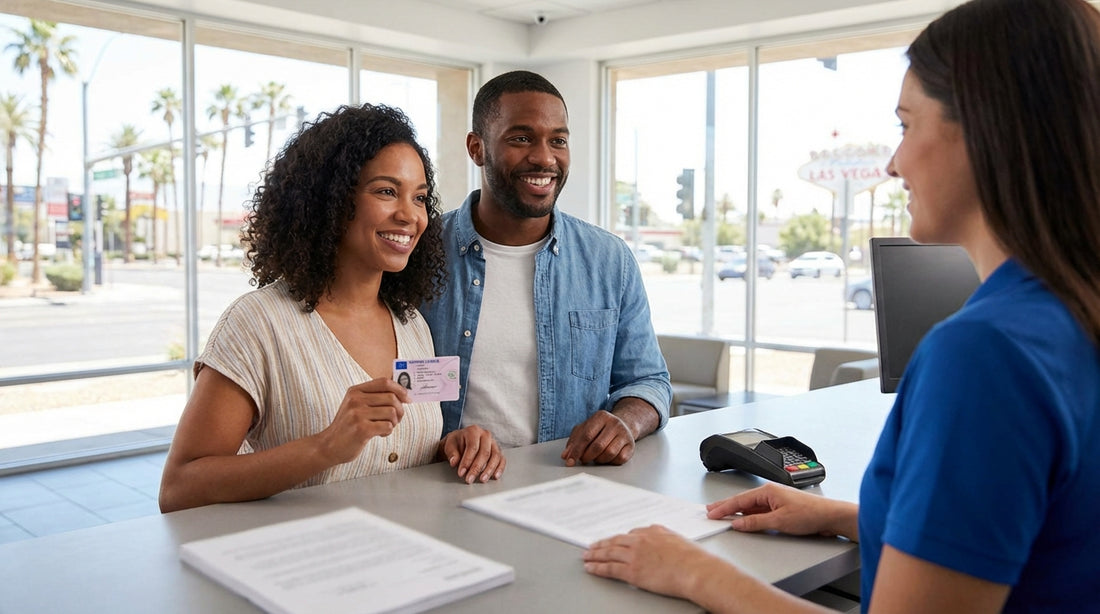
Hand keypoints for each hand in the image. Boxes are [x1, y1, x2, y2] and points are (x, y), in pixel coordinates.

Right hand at [315, 378, 406, 464]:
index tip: (407, 399)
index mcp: (355, 391)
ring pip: (392, 412)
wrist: (329, 446)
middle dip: (400, 410)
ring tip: (385, 428)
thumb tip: (402, 394)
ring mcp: (357, 414)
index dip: (400, 389)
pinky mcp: (362, 429)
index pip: (384, 382)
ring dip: (394, 422)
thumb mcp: (355, 406)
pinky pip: (388, 426)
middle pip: (391, 397)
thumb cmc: (347, 426)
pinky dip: (388, 431)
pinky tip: (379, 434)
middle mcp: (355, 400)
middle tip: (397, 420)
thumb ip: (374, 398)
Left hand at [439, 425, 505, 483]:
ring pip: (495, 456)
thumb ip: (452, 453)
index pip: (472, 447)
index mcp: (473, 431)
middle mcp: (486, 435)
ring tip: (482, 480)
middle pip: (485, 452)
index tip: (461, 473)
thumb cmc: (456, 443)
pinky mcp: (498, 451)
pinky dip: (499, 468)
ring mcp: (493, 443)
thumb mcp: (449, 446)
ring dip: (489, 470)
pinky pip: (502, 460)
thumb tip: (454, 462)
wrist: (461, 442)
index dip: (467, 461)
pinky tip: (495, 476)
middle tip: (469, 479)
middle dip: (477, 468)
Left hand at [561, 410, 634, 465]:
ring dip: (598, 459)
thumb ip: (573, 441)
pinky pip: (619, 459)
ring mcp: (625, 434)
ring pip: (609, 453)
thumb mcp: (584, 429)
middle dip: (587, 456)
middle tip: (583, 459)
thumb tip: (566, 456)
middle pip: (597, 446)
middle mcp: (615, 423)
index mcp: (601, 416)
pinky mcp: (631, 445)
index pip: (586, 435)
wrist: (623, 426)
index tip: (570, 461)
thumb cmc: (600, 429)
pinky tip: (607, 457)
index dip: (576, 450)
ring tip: (595, 456)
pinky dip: (610, 461)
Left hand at [583, 525, 719, 599]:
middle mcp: (641, 540)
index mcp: (653, 531)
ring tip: (586, 556)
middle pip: (615, 541)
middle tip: (591, 546)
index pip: (630, 534)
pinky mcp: (632, 571)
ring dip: (595, 554)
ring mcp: (635, 555)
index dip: (619, 539)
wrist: (695, 570)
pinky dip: (597, 567)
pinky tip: (590, 567)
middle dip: (602, 544)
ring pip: (608, 553)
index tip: (613, 541)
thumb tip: (664, 543)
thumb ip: (666, 539)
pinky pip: (609, 568)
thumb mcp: (679, 541)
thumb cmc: (693, 559)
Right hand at [707, 482, 854, 537]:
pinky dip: (749, 516)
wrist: (830, 517)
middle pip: (742, 501)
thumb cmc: (810, 514)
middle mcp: (770, 493)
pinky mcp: (780, 508)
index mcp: (767, 491)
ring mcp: (775, 500)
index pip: (739, 500)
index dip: (724, 508)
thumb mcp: (779, 521)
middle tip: (710, 511)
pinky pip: (759, 511)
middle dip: (726, 506)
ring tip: (722, 515)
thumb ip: (756, 522)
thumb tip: (738, 523)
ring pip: (750, 507)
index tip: (712, 513)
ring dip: (737, 512)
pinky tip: (743, 520)